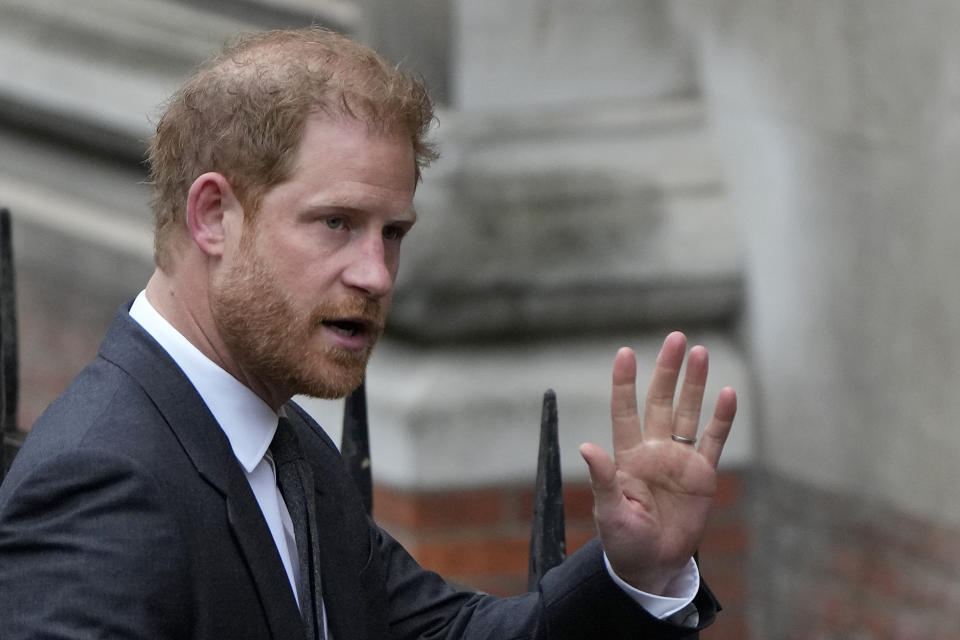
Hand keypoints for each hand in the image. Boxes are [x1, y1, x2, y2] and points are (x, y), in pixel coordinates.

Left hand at [579, 332, 736, 593]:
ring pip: (688, 412)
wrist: (653, 565)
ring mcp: (679, 459)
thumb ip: (603, 478)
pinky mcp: (703, 474)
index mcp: (627, 455)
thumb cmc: (624, 540)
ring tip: (701, 352)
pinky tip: (727, 393)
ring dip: (694, 384)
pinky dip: (721, 418)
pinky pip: (713, 440)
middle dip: (668, 370)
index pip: (625, 410)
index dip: (625, 383)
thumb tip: (587, 446)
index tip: (625, 352)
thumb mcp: (610, 511)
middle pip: (661, 401)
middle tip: (676, 338)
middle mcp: (654, 450)